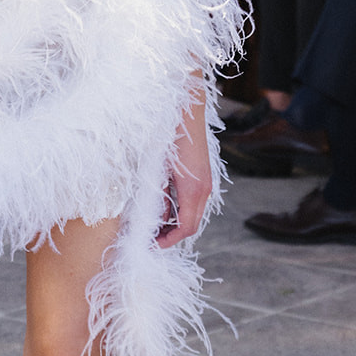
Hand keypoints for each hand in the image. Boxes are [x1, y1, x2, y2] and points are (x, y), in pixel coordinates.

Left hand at [156, 91, 212, 248]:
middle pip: (191, 225)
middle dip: (171, 235)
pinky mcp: (202, 176)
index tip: (152, 244)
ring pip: (193, 214)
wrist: (186, 110)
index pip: (185, 229)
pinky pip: (193, 201)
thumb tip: (152, 218)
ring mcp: (205, 183)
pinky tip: (163, 205)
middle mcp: (203, 189)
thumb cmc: (168, 136)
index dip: (169, 241)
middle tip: (151, 237)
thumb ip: (157, 195)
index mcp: (192, 190)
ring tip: (154, 223)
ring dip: (175, 222)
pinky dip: (180, 209)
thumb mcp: (157, 168)